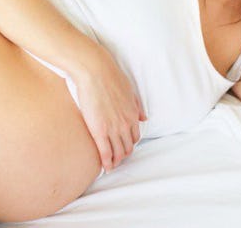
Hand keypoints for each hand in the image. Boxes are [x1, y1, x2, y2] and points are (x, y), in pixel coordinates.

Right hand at [74, 46, 146, 172]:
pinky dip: (106, 162)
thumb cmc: (110, 77)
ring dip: (115, 161)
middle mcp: (125, 124)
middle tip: (117, 160)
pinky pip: (105, 152)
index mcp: (133, 114)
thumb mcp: (129, 91)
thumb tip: (144, 118)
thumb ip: (137, 106)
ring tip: (111, 165)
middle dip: (123, 155)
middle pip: (127, 147)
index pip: (134, 136)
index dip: (129, 144)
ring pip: (118, 152)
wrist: (96, 72)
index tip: (123, 147)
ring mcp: (113, 128)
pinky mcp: (99, 130)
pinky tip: (105, 168)